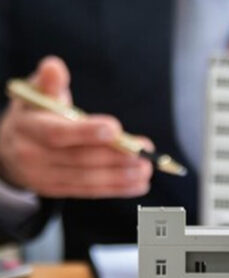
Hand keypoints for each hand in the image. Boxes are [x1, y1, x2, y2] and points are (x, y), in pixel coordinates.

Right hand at [0, 56, 152, 197]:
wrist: (8, 149)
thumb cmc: (34, 114)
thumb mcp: (36, 94)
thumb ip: (50, 82)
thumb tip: (54, 66)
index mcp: (30, 128)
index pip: (58, 133)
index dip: (87, 132)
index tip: (116, 129)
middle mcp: (34, 156)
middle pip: (80, 159)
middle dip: (116, 156)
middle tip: (143, 152)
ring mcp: (45, 177)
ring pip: (87, 179)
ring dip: (121, 176)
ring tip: (146, 170)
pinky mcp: (57, 190)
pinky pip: (89, 191)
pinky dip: (116, 189)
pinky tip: (139, 185)